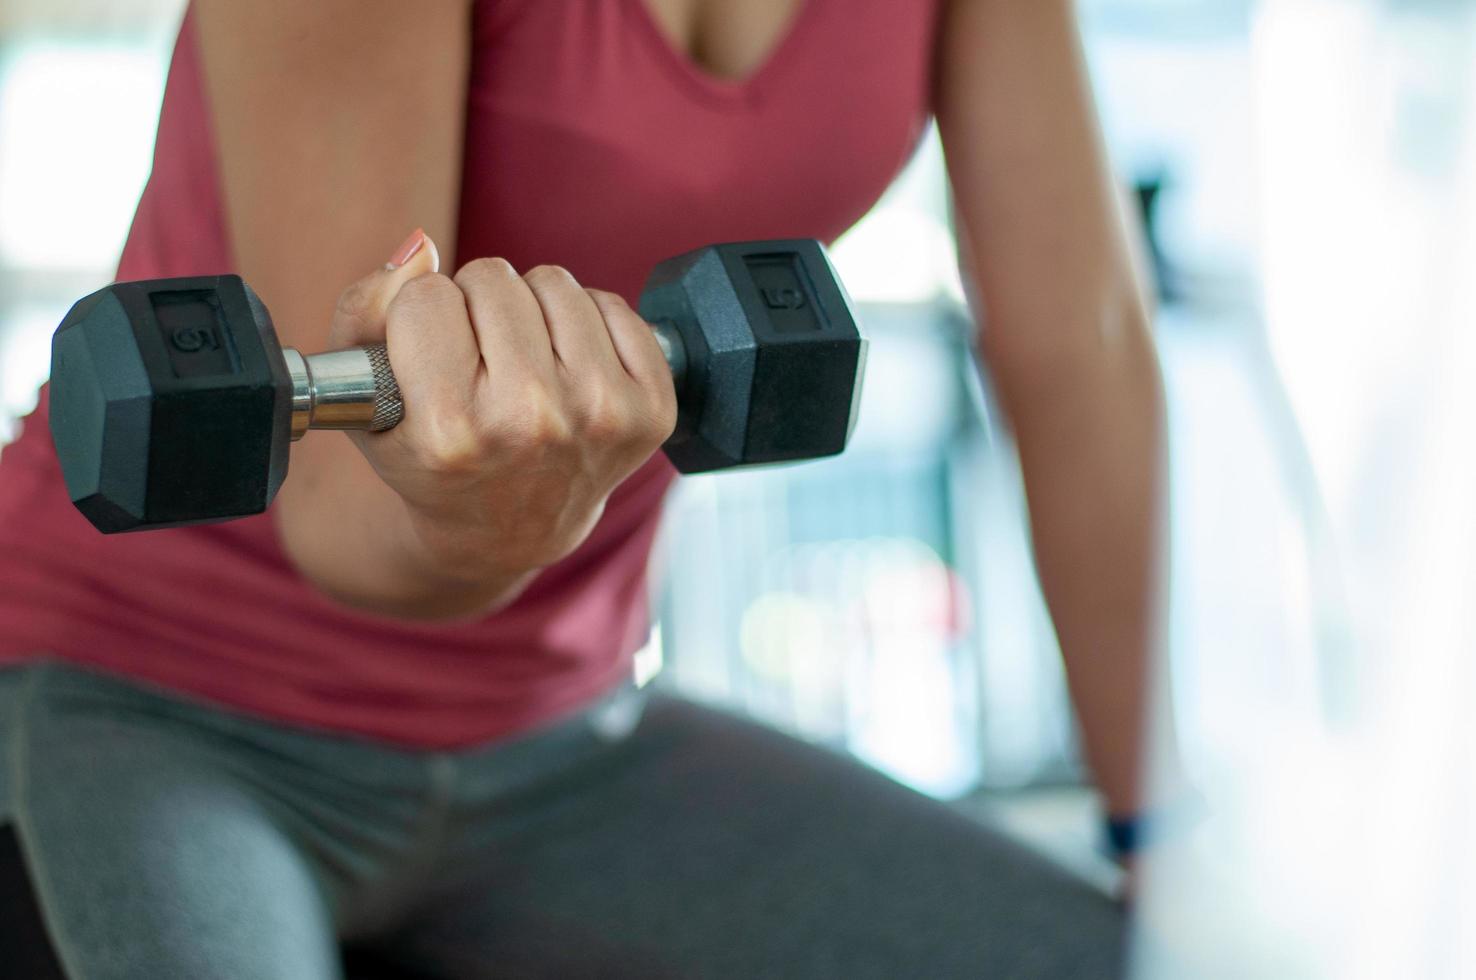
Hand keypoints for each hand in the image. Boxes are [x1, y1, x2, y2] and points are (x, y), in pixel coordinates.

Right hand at [327, 233, 677, 585]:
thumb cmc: (431, 454)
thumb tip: (421, 246)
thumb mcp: (366, 400)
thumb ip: (364, 310)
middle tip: (478, 361)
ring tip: (521, 361)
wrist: (509, 528)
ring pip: (554, 282)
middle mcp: (531, 423)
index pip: (426, 297)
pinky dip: (585, 323)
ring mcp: (600, 416)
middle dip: (476, 306)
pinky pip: (612, 305)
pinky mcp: (649, 409)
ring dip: (531, 309)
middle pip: (492, 278)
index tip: (429, 359)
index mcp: (451, 431)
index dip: (420, 318)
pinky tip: (567, 368)